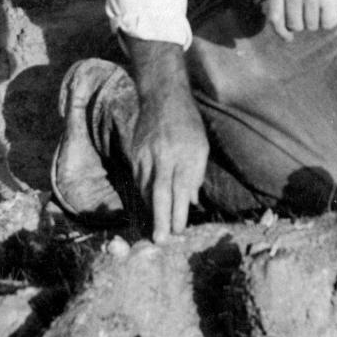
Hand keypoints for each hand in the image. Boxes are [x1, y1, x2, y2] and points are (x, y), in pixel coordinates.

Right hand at [132, 85, 208, 241]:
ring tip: (155, 229)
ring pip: (146, 188)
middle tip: (160, 240)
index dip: (178, 211)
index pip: (181, 188)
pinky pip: (138, 179)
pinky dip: (143, 195)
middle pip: (160, 192)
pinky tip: (147, 206)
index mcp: (185, 153)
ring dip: (150, 210)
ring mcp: (147, 153)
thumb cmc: (187, 123)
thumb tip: (191, 201)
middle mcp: (164, 155)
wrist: (162, 97)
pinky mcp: (135, 152)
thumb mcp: (201, 146)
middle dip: (160, 218)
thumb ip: (196, 174)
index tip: (178, 231)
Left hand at [266, 0, 336, 39]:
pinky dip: (332, 18)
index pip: (275, 18)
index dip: (281, 32)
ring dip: (321, 17)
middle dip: (306, 20)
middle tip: (316, 6)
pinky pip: (328, 23)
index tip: (289, 38)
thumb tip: (282, 18)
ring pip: (313, 25)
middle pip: (296, 25)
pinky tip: (335, 3)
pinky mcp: (328, 0)